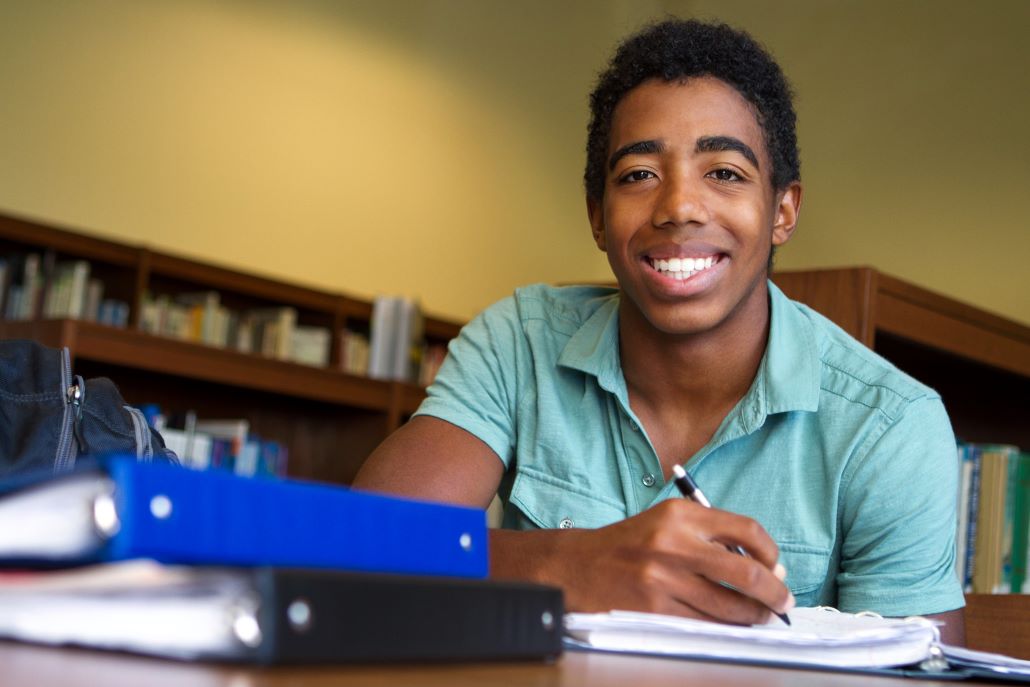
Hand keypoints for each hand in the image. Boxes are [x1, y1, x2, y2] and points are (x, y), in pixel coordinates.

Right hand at [491, 499, 793, 624]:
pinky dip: (725, 628)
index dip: (771, 553)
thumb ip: (709, 534)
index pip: (746, 529)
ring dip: (754, 616)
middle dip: (774, 593)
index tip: (777, 567)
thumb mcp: (666, 522)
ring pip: (729, 605)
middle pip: (746, 572)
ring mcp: (664, 578)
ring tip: (760, 617)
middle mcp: (674, 543)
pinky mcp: (654, 608)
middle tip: (783, 602)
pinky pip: (704, 624)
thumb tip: (762, 564)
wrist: (578, 565)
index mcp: (681, 514)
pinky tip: (731, 626)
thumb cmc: (628, 545)